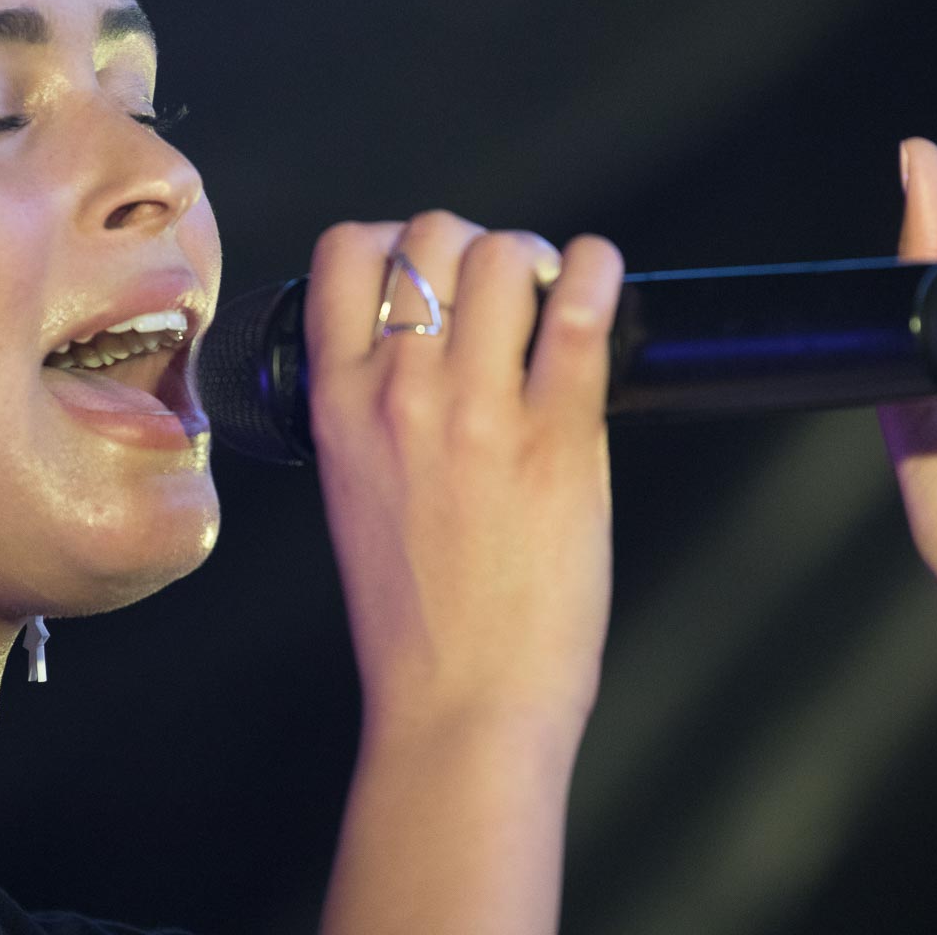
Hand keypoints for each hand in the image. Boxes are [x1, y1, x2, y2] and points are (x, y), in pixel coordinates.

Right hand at [303, 211, 624, 733]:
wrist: (460, 702)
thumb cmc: (415, 616)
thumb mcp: (355, 490)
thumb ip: (378, 410)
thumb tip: (434, 344)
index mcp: (337, 403)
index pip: (345, 253)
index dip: (392, 239)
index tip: (427, 269)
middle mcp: (400, 391)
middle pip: (431, 234)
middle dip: (474, 245)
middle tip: (504, 287)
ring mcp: (479, 410)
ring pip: (502, 256)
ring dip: (534, 259)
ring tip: (551, 297)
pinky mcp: (558, 436)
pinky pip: (579, 310)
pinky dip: (595, 271)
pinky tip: (598, 280)